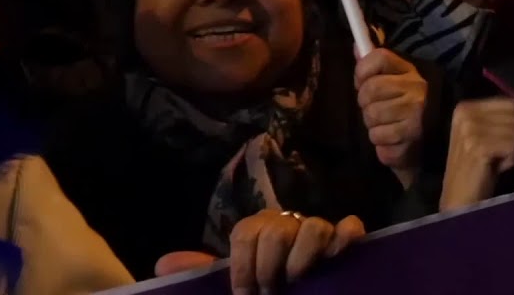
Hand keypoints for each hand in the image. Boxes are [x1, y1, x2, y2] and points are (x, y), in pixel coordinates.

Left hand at [155, 212, 364, 292]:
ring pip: (314, 226)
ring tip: (299, 281)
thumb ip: (203, 272)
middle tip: (270, 291)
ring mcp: (320, 231)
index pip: (247, 231)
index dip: (243, 265)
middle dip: (269, 265)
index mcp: (260, 232)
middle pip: (277, 228)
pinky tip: (336, 258)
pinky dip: (345, 238)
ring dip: (303, 257)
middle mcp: (290, 225)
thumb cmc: (263, 288)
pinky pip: (349, 226)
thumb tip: (163, 264)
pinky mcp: (347, 240)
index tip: (245, 293)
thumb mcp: (235, 283)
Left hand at [355, 48, 426, 183]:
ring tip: (386, 123)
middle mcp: (416, 89)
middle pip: (369, 90)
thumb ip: (377, 63)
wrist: (442, 131)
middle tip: (375, 107)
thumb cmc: (412, 101)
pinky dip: (380, 141)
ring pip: (371, 116)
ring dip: (372, 123)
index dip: (362, 70)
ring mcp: (415, 114)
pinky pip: (378, 138)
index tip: (362, 81)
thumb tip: (356, 47)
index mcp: (411, 70)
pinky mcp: (411, 138)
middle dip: (365, 102)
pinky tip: (392, 138)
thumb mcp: (399, 77)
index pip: (379, 58)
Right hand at [440, 98, 513, 211]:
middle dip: (513, 138)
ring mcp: (470, 130)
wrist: (460, 196)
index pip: (510, 104)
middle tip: (495, 153)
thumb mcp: (493, 135)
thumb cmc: (477, 166)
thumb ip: (510, 118)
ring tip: (494, 160)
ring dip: (512, 150)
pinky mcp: (478, 146)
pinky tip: (496, 167)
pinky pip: (513, 146)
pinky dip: (511, 159)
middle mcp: (466, 114)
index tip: (497, 140)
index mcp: (465, 107)